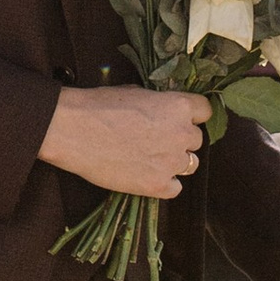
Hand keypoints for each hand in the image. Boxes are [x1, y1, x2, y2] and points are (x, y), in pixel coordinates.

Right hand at [42, 85, 208, 200]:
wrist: (74, 130)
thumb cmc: (98, 105)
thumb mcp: (135, 92)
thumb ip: (157, 103)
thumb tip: (160, 109)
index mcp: (178, 106)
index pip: (205, 111)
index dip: (191, 116)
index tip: (179, 120)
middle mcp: (182, 134)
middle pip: (196, 140)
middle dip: (179, 140)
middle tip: (155, 140)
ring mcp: (172, 162)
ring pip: (188, 165)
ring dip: (173, 162)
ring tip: (148, 158)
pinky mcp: (158, 186)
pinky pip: (175, 188)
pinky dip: (163, 183)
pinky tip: (145, 175)